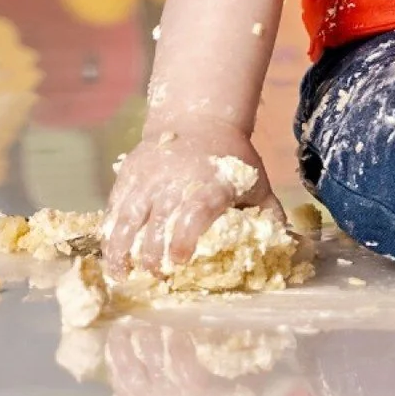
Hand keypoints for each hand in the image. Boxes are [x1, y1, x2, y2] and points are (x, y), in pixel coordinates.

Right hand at [103, 121, 279, 279]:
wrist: (199, 117)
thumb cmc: (230, 157)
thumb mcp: (255, 180)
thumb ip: (268, 212)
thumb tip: (285, 244)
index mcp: (212, 183)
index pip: (196, 211)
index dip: (185, 238)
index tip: (180, 261)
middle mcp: (177, 180)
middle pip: (158, 223)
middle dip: (153, 256)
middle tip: (156, 278)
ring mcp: (149, 178)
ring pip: (128, 218)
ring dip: (122, 250)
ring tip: (123, 275)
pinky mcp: (129, 175)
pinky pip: (114, 207)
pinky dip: (109, 233)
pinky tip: (110, 254)